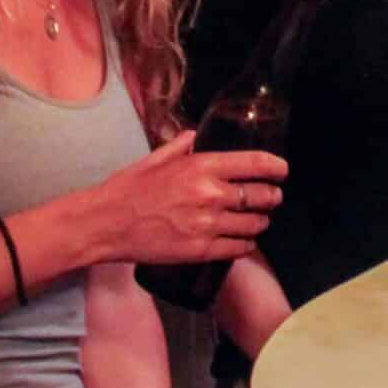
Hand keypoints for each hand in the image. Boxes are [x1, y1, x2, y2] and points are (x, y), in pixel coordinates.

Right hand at [91, 130, 285, 264]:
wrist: (104, 224)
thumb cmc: (127, 189)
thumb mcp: (154, 159)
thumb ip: (180, 146)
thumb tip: (194, 136)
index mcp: (200, 166)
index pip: (255, 163)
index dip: (276, 167)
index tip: (283, 170)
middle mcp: (209, 194)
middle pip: (261, 196)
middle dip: (272, 197)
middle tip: (272, 198)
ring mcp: (207, 225)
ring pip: (254, 225)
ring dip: (260, 222)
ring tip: (258, 220)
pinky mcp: (200, 250)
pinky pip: (238, 248)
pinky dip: (245, 244)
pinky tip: (242, 240)